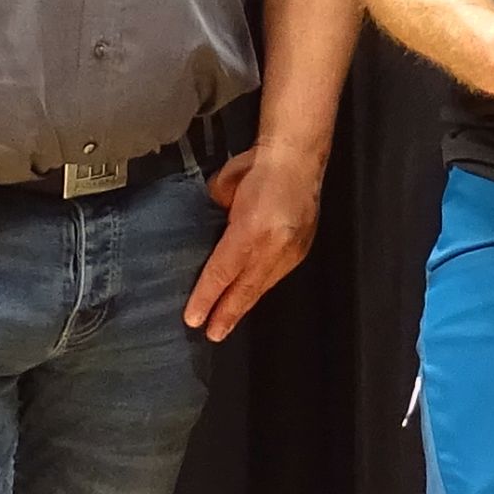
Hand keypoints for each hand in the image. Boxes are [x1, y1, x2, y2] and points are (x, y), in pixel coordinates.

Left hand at [185, 142, 321, 337]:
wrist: (297, 159)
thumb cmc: (255, 168)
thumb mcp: (222, 188)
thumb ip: (213, 213)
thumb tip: (207, 230)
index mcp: (250, 229)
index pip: (222, 270)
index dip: (207, 297)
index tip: (193, 318)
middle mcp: (273, 244)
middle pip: (245, 287)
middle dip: (226, 313)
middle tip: (211, 334)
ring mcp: (290, 250)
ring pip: (262, 286)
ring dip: (243, 305)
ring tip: (226, 323)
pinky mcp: (300, 251)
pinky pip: (275, 276)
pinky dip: (260, 288)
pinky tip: (249, 297)